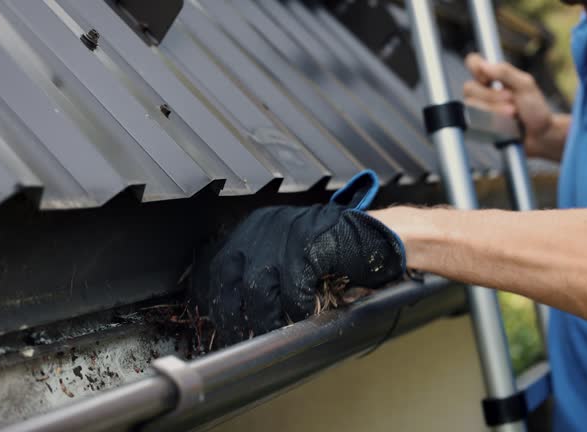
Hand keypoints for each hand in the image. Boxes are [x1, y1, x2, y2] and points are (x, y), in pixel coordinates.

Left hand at [191, 171, 405, 345]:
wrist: (375, 236)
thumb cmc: (331, 255)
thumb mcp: (285, 261)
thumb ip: (260, 279)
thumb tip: (235, 315)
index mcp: (251, 231)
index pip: (213, 266)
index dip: (210, 298)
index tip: (216, 321)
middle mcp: (261, 228)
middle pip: (227, 279)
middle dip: (232, 315)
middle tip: (242, 338)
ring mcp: (284, 233)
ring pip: (256, 288)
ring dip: (265, 318)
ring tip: (275, 331)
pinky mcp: (307, 242)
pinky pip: (292, 286)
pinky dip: (297, 306)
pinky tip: (305, 311)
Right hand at [462, 53, 554, 157]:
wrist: (540, 135)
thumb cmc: (534, 108)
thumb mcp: (525, 85)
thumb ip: (505, 72)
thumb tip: (483, 65)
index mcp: (492, 76)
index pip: (472, 62)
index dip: (476, 68)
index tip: (490, 78)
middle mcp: (482, 91)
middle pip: (469, 88)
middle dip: (491, 96)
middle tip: (511, 100)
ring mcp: (478, 109)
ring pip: (471, 105)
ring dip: (493, 110)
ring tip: (512, 115)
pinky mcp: (478, 126)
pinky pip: (472, 121)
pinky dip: (490, 122)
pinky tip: (503, 124)